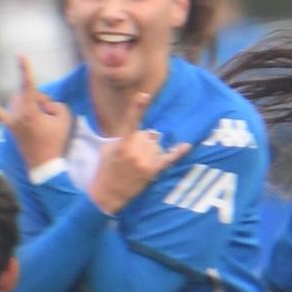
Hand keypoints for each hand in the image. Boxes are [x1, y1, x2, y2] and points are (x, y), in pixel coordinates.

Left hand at [0, 56, 72, 168]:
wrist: (44, 164)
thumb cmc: (55, 141)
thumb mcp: (64, 118)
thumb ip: (55, 104)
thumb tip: (44, 104)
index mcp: (30, 110)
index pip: (28, 84)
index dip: (24, 69)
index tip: (20, 55)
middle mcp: (17, 113)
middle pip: (27, 94)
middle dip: (40, 99)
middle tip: (50, 113)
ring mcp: (12, 120)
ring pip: (19, 101)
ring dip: (30, 103)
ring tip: (40, 119)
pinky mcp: (10, 128)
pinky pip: (0, 114)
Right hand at [87, 90, 192, 212]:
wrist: (106, 195)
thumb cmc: (106, 169)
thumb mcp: (108, 148)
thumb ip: (124, 136)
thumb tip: (147, 133)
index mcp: (122, 143)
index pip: (130, 122)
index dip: (137, 108)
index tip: (144, 95)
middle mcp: (135, 151)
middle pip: (147, 134)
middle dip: (141, 140)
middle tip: (129, 155)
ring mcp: (145, 162)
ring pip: (155, 145)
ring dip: (149, 149)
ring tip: (136, 163)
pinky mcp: (152, 172)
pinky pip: (168, 159)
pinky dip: (177, 152)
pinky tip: (186, 146)